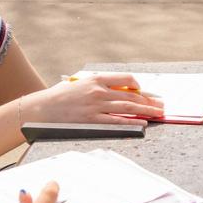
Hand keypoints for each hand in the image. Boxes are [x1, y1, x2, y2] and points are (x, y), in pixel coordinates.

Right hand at [22, 74, 163, 125]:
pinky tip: (142, 123)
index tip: (146, 92)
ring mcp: (96, 106)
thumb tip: (117, 92)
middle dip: (149, 100)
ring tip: (158, 114)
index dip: (139, 86)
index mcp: (95, 79)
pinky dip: (132, 122)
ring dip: (146, 110)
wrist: (41, 109)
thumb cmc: (59, 97)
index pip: (125, 79)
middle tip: (161, 104)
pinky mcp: (92, 121)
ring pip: (128, 108)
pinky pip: (117, 122)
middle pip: (131, 95)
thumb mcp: (79, 85)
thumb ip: (97, 86)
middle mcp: (98, 91)